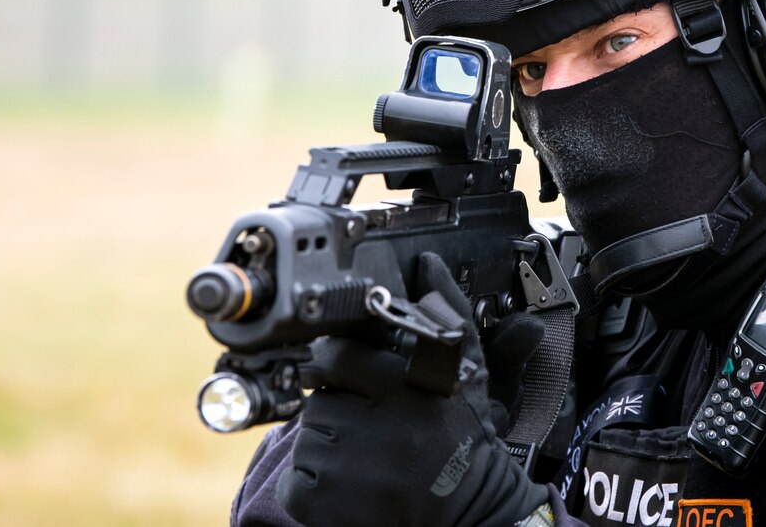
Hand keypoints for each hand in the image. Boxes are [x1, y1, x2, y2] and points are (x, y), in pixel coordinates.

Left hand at [276, 252, 547, 526]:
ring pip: (306, 438)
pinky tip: (351, 485)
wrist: (470, 514)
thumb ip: (445, 313)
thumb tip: (428, 264)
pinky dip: (313, 484)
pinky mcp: (326, 506)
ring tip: (366, 456)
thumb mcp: (464, 373)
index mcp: (410, 389)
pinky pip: (294, 480)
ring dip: (327, 445)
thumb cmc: (463, 440)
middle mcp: (382, 431)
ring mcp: (352, 473)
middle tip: (368, 423)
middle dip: (338, 407)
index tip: (353, 377)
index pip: (338, 356)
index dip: (340, 364)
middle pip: (319, 398)